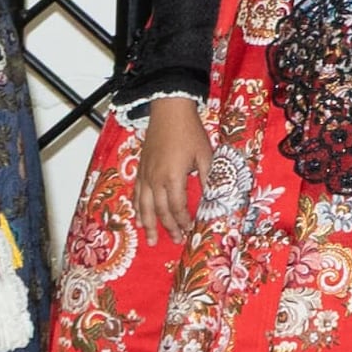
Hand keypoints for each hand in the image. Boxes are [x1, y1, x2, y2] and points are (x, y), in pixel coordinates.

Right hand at [130, 96, 210, 246]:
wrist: (169, 111)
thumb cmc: (189, 131)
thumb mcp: (206, 154)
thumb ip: (209, 177)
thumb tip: (215, 198)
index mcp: (173, 177)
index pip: (177, 207)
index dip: (184, 221)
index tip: (191, 230)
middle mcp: (155, 179)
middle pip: (160, 210)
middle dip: (169, 227)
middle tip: (177, 240)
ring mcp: (145, 175)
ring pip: (144, 206)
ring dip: (148, 224)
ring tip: (152, 240)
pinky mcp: (140, 169)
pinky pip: (136, 194)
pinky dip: (137, 208)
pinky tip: (139, 218)